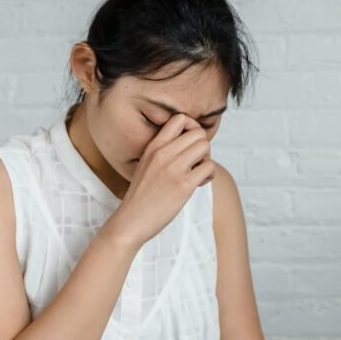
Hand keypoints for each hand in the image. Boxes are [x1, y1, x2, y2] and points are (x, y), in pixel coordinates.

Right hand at [104, 113, 214, 247]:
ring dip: (207, 160)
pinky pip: (209, 167)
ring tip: (197, 173)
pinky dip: (209, 175)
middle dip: (202, 148)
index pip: (180, 119)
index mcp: (153, 146)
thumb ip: (164, 151)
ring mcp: (173, 168)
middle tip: (195, 163)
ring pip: (205, 146)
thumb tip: (190, 145)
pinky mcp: (183, 185)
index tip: (190, 146)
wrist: (131, 220)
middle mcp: (163, 153)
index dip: (193, 129)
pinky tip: (198, 183)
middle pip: (198, 133)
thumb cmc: (142, 195)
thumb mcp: (146, 164)